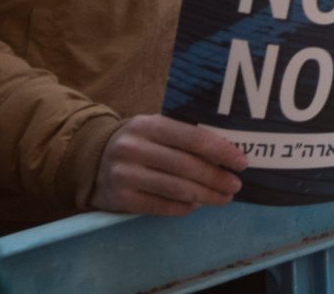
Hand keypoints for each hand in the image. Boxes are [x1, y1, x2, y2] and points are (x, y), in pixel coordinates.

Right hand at [91, 115, 247, 214]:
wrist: (91, 159)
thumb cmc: (139, 142)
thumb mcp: (156, 129)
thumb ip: (185, 136)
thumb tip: (229, 153)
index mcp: (148, 125)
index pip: (193, 138)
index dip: (221, 151)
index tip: (242, 162)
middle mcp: (134, 148)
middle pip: (186, 166)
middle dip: (216, 178)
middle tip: (235, 186)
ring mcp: (124, 174)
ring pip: (175, 188)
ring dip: (205, 196)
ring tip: (223, 198)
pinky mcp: (119, 198)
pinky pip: (158, 206)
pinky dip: (182, 208)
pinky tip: (195, 206)